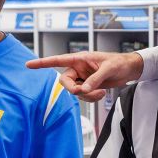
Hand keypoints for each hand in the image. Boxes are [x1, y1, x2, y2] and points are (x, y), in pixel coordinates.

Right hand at [25, 51, 143, 101]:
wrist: (129, 70)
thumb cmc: (119, 63)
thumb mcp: (108, 69)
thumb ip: (95, 79)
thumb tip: (83, 90)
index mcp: (79, 58)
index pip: (57, 60)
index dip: (42, 63)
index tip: (28, 65)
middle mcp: (78, 68)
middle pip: (64, 82)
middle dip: (73, 89)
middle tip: (85, 91)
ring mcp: (82, 78)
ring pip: (74, 92)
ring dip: (86, 96)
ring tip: (101, 92)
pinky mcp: (88, 87)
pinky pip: (83, 96)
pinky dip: (90, 98)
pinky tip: (101, 93)